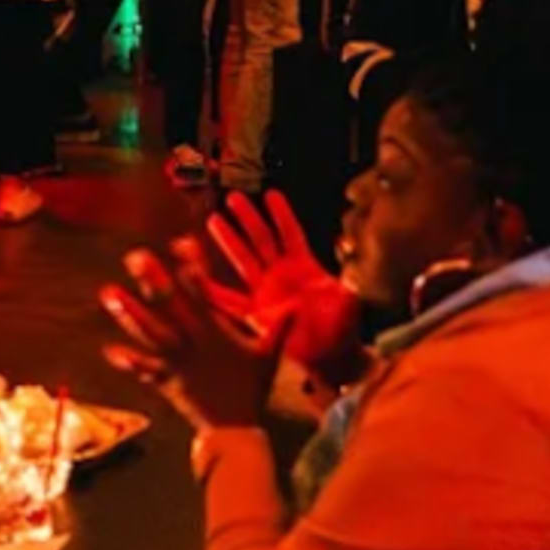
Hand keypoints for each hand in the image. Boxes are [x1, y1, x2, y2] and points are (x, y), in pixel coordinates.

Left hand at [100, 244, 282, 432]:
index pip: (202, 293)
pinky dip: (128, 361)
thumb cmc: (252, 388)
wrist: (235, 430)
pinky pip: (144, 370)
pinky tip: (109, 350)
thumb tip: (297, 303)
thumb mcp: (268, 357)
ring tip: (108, 293)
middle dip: (152, 281)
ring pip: (149, 333)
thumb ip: (279, 328)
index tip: (181, 243)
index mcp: (216, 333)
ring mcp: (176, 362)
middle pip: (169, 307)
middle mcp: (192, 343)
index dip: (192, 267)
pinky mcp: (166, 381)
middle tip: (135, 257)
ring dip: (128, 313)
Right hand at [197, 191, 362, 376]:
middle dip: (249, 218)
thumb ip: (347, 295)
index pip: (291, 234)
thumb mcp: (347, 306)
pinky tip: (199, 278)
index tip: (271, 194)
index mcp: (304, 266)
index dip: (282, 215)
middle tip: (233, 197)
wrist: (330, 356)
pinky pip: (232, 299)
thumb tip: (350, 288)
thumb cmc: (342, 328)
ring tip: (214, 219)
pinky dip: (216, 289)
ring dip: (230, 240)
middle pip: (263, 239)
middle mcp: (282, 274)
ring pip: (244, 260)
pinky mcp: (256, 313)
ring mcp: (267, 292)